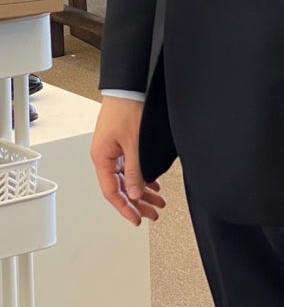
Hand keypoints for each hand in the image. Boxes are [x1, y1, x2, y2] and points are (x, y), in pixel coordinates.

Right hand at [90, 95, 165, 225]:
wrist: (130, 87)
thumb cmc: (127, 108)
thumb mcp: (134, 144)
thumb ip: (135, 171)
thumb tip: (136, 194)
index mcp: (102, 158)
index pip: (112, 192)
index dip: (125, 208)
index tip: (137, 219)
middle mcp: (105, 156)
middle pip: (121, 187)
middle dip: (137, 203)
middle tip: (152, 214)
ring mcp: (113, 150)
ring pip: (127, 178)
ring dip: (142, 191)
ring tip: (157, 202)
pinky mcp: (122, 143)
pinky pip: (131, 167)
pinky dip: (142, 177)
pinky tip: (153, 184)